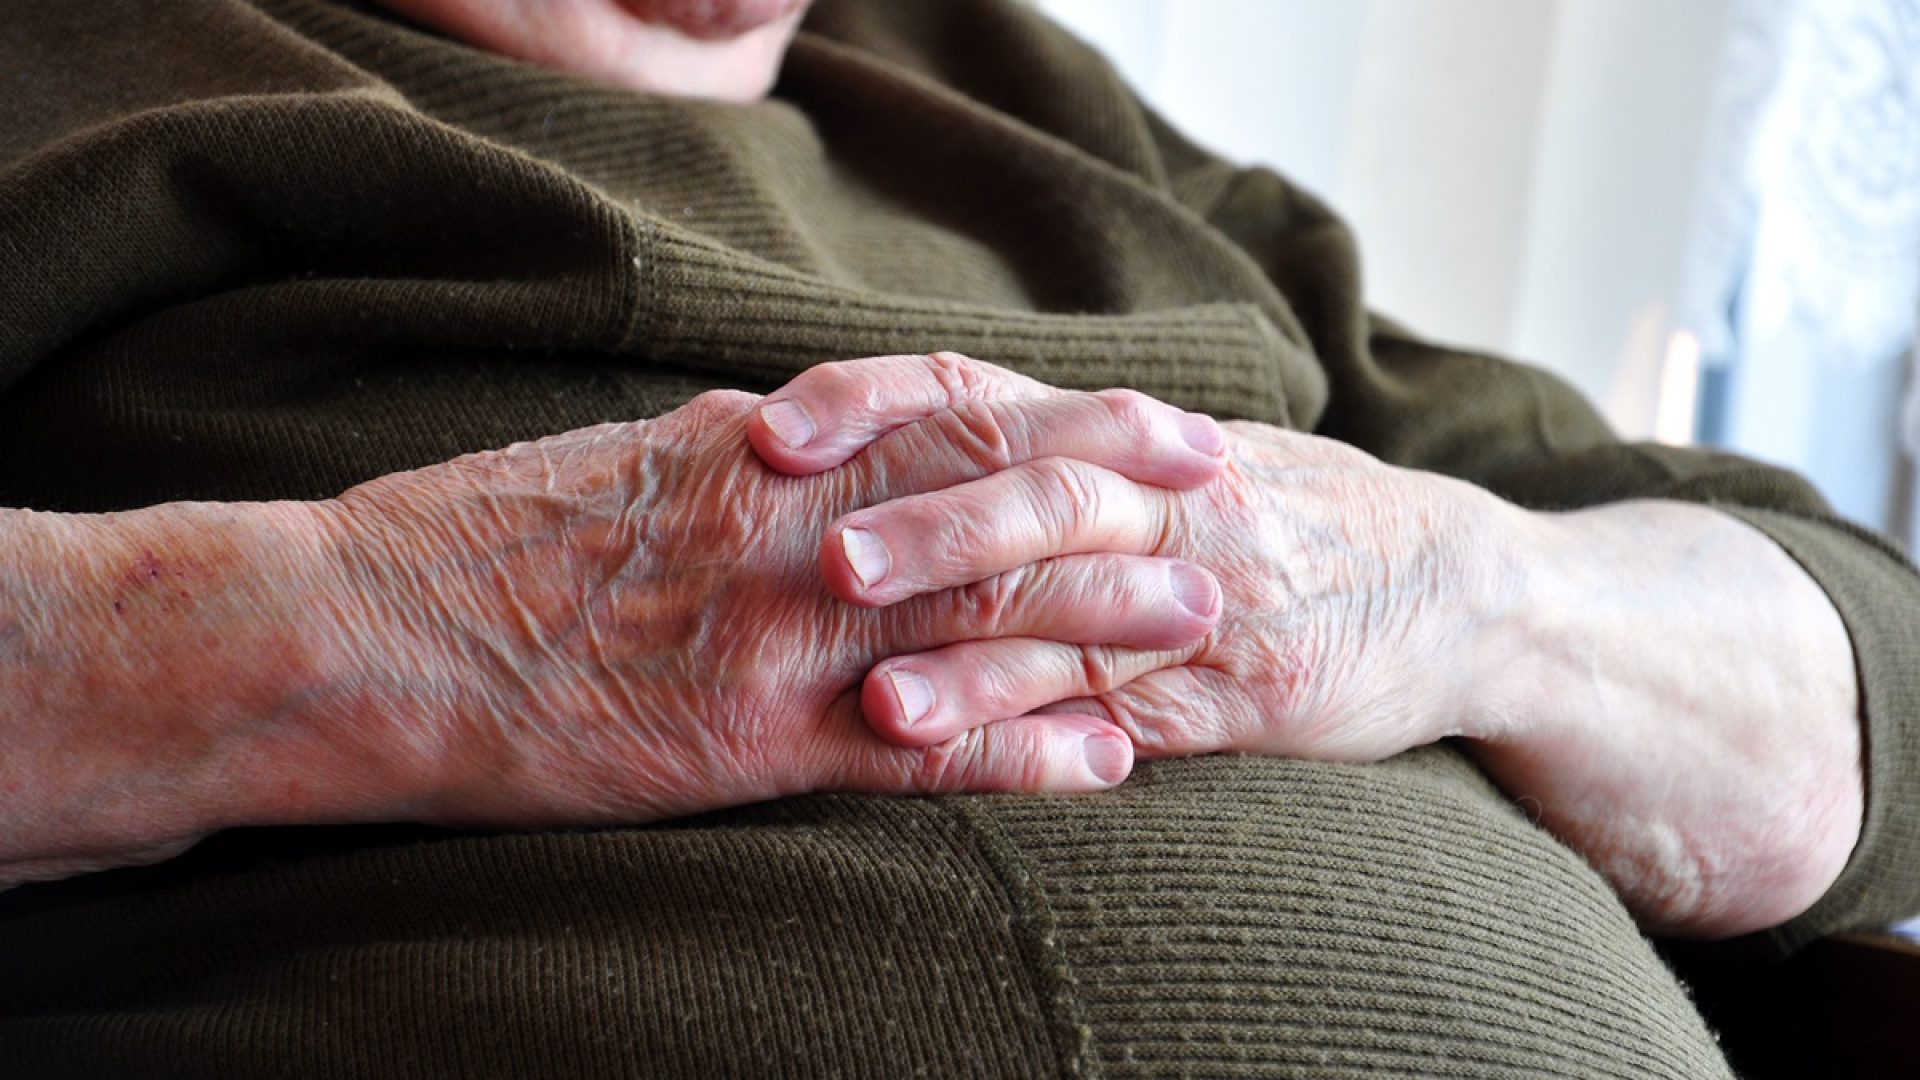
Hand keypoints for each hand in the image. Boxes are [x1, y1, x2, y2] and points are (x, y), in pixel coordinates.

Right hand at [312, 358, 1230, 827]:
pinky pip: (914, 752)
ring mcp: (776, 637)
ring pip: (976, 619)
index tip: (1153, 421)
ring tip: (1206, 620)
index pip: (947, 420)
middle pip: (990, 503)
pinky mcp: (746, 742)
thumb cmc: (473, 540)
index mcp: (758, 453)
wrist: (362, 627)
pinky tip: (1101, 763)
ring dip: (1100, 618)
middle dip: (1120, 500)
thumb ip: (732, 453)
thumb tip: (802, 438)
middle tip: (1229, 498)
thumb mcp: (621, 462)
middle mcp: (788, 528)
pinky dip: (1018, 754)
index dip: (1066, 416)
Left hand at [751, 352, 1516, 762]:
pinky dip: (1046, 733)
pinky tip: (982, 766)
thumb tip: (890, 446)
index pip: (977, 393)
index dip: (869, 404)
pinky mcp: (1242, 691)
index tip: (766, 428)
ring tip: (869, 692)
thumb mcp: (1172, 461)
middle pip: (1030, 492)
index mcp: (1120, 435)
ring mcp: (1202, 595)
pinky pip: (1130, 709)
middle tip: (815, 556)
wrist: (1457, 585)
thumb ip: (1046, 453)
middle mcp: (1159, 498)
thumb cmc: (1284, 517)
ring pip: (1077, 611)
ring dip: (970, 652)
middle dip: (922, 526)